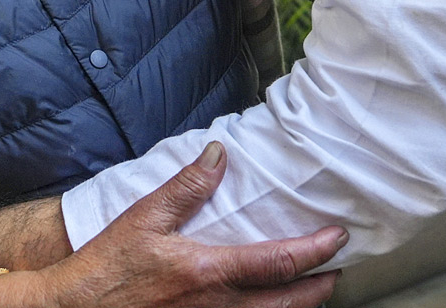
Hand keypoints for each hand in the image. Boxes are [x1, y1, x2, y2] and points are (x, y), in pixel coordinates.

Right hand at [0, 143, 345, 307]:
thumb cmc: (107, 267)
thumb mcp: (144, 217)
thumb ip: (187, 186)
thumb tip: (219, 154)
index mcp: (208, 273)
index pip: (279, 263)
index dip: (315, 251)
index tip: (338, 238)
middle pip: (287, 304)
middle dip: (320, 287)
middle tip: (338, 270)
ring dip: (298, 307)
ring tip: (313, 290)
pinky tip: (267, 307)